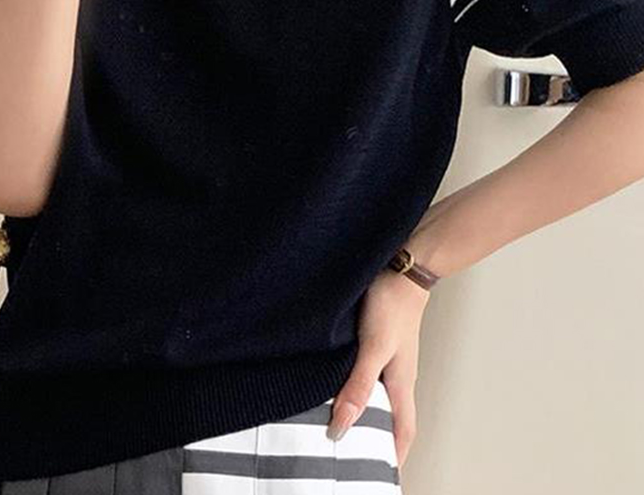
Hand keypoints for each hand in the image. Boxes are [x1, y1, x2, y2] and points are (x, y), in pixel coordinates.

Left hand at [326, 267, 430, 469]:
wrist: (401, 266)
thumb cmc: (393, 304)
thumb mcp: (373, 348)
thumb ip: (359, 385)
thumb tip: (342, 427)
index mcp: (401, 383)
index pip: (402, 432)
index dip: (395, 458)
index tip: (381, 479)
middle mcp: (397, 375)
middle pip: (390, 418)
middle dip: (376, 440)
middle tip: (353, 457)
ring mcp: (389, 357)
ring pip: (378, 395)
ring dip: (364, 413)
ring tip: (339, 426)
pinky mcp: (378, 340)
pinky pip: (368, 373)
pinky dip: (356, 386)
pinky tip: (337, 382)